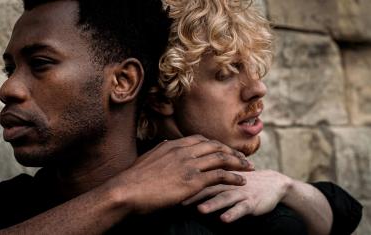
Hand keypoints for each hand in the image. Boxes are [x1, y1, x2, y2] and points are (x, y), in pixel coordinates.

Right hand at [110, 135, 254, 213]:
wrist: (126, 190)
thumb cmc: (134, 178)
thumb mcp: (149, 157)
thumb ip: (162, 149)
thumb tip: (168, 143)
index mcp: (173, 145)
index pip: (201, 140)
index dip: (216, 144)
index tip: (224, 150)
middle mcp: (183, 151)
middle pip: (214, 146)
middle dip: (231, 151)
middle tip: (242, 157)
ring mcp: (189, 165)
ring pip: (220, 158)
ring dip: (237, 162)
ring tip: (248, 168)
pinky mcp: (192, 181)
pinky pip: (219, 176)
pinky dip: (233, 177)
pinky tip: (241, 181)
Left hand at [182, 170, 291, 222]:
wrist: (273, 183)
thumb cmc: (243, 181)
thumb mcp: (224, 177)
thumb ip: (206, 177)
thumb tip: (183, 180)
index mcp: (219, 175)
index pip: (199, 176)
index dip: (184, 181)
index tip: (169, 188)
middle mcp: (227, 182)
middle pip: (207, 186)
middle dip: (193, 194)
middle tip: (178, 201)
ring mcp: (240, 192)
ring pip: (223, 197)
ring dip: (212, 203)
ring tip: (200, 210)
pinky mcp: (251, 202)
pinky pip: (240, 209)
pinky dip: (232, 213)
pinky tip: (224, 220)